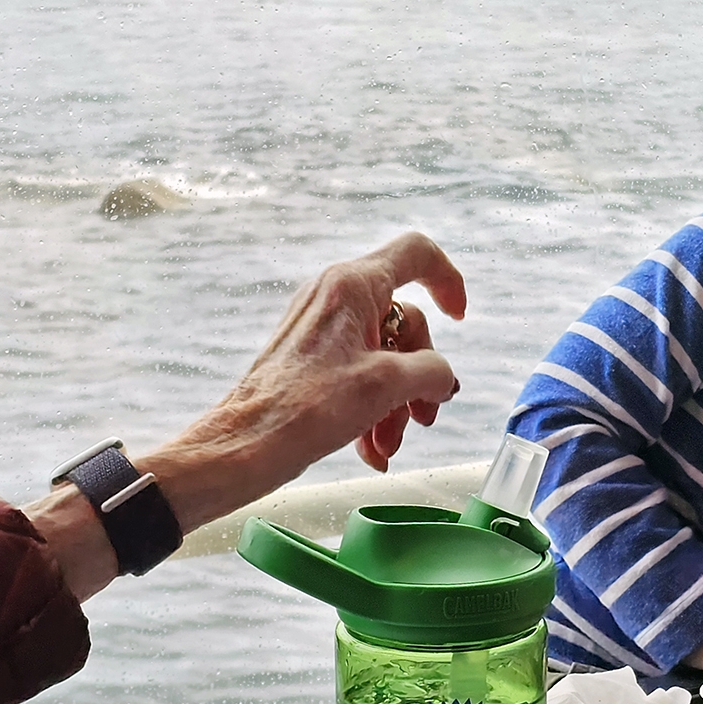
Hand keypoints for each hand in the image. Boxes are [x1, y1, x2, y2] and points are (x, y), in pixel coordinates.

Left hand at [149, 231, 466, 527]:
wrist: (244, 445)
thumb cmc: (305, 409)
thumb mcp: (387, 386)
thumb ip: (432, 371)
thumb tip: (443, 379)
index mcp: (354, 286)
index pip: (417, 253)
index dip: (447, 280)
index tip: (458, 318)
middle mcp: (336, 296)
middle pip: (407, 322)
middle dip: (421, 376)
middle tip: (424, 416)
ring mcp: (321, 327)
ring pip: (384, 356)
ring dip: (397, 403)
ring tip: (389, 444)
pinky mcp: (310, 357)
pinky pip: (359, 373)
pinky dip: (372, 408)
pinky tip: (371, 449)